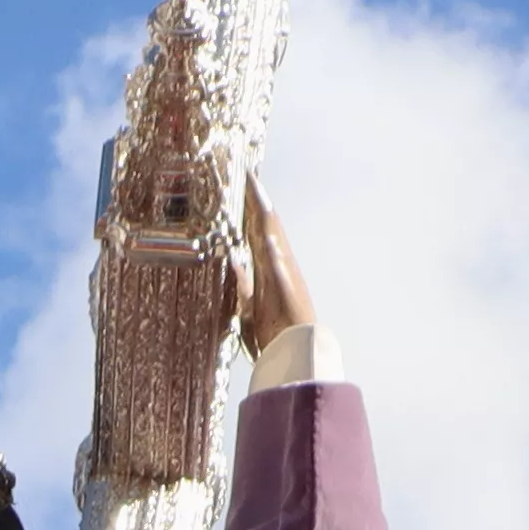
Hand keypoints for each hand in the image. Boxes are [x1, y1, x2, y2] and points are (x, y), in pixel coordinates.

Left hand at [238, 177, 317, 355]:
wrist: (294, 355)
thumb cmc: (273, 335)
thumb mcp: (246, 307)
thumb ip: (242, 283)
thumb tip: (234, 260)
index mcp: (267, 271)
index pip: (256, 233)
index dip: (249, 211)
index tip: (242, 188)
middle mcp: (278, 267)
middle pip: (266, 226)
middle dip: (257, 201)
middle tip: (248, 174)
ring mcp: (284, 276)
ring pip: (273, 238)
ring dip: (265, 215)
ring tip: (257, 190)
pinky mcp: (288, 291)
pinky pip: (279, 269)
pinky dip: (273, 251)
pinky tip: (266, 236)